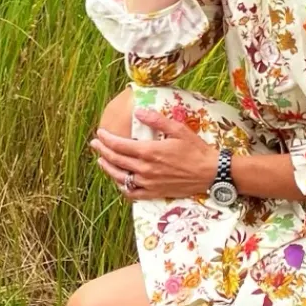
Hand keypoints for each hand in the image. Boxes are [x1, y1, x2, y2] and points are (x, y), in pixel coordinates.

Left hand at [89, 109, 220, 200]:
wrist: (210, 173)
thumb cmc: (196, 149)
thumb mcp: (178, 129)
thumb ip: (156, 120)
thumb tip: (138, 111)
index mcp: (150, 152)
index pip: (120, 145)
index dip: (107, 139)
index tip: (100, 133)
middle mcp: (145, 169)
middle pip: (117, 160)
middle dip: (103, 151)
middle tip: (95, 144)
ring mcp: (148, 183)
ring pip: (120, 177)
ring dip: (108, 168)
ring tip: (101, 161)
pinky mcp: (154, 193)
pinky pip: (132, 193)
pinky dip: (122, 187)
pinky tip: (119, 181)